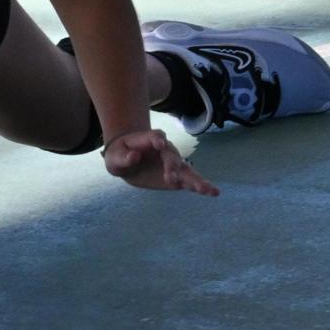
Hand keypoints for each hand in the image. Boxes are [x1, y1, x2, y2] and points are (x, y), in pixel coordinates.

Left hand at [103, 128, 219, 195]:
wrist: (127, 158)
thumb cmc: (120, 154)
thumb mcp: (115, 156)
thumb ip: (124, 156)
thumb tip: (134, 156)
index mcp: (151, 139)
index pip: (156, 137)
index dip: (157, 140)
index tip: (160, 144)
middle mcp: (166, 149)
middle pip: (172, 156)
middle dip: (172, 166)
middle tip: (170, 178)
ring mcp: (174, 163)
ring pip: (186, 170)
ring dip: (196, 179)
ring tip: (207, 189)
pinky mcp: (177, 177)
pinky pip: (190, 181)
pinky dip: (201, 186)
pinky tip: (214, 192)